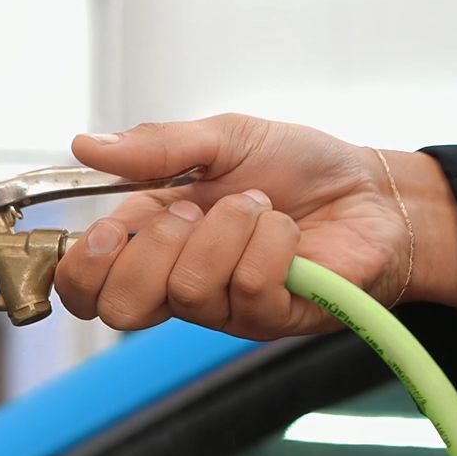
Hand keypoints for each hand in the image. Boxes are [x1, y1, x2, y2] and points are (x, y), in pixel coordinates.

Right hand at [53, 114, 456, 339]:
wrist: (373, 189)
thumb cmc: (300, 167)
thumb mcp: (223, 137)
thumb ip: (155, 146)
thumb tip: (85, 145)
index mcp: (150, 242)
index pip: (84, 285)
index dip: (82, 267)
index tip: (108, 229)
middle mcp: (179, 283)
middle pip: (119, 309)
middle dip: (150, 250)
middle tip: (191, 212)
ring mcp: (224, 308)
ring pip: (187, 289)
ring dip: (227, 229)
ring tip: (259, 207)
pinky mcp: (272, 318)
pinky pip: (249, 287)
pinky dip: (270, 243)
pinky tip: (286, 231)